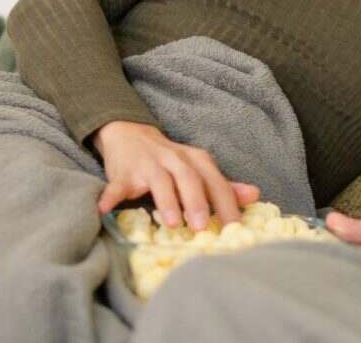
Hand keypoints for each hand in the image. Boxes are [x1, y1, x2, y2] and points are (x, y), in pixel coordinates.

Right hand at [91, 120, 259, 229]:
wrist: (130, 134)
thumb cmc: (169, 161)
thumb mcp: (197, 169)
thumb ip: (222, 185)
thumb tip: (255, 195)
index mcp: (195, 160)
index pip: (214, 181)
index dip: (225, 202)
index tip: (235, 226)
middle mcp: (173, 159)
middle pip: (189, 177)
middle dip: (197, 201)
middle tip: (203, 227)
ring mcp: (147, 164)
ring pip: (159, 180)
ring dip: (167, 201)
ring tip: (173, 223)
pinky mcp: (122, 171)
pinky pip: (116, 184)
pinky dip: (111, 196)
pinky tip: (104, 210)